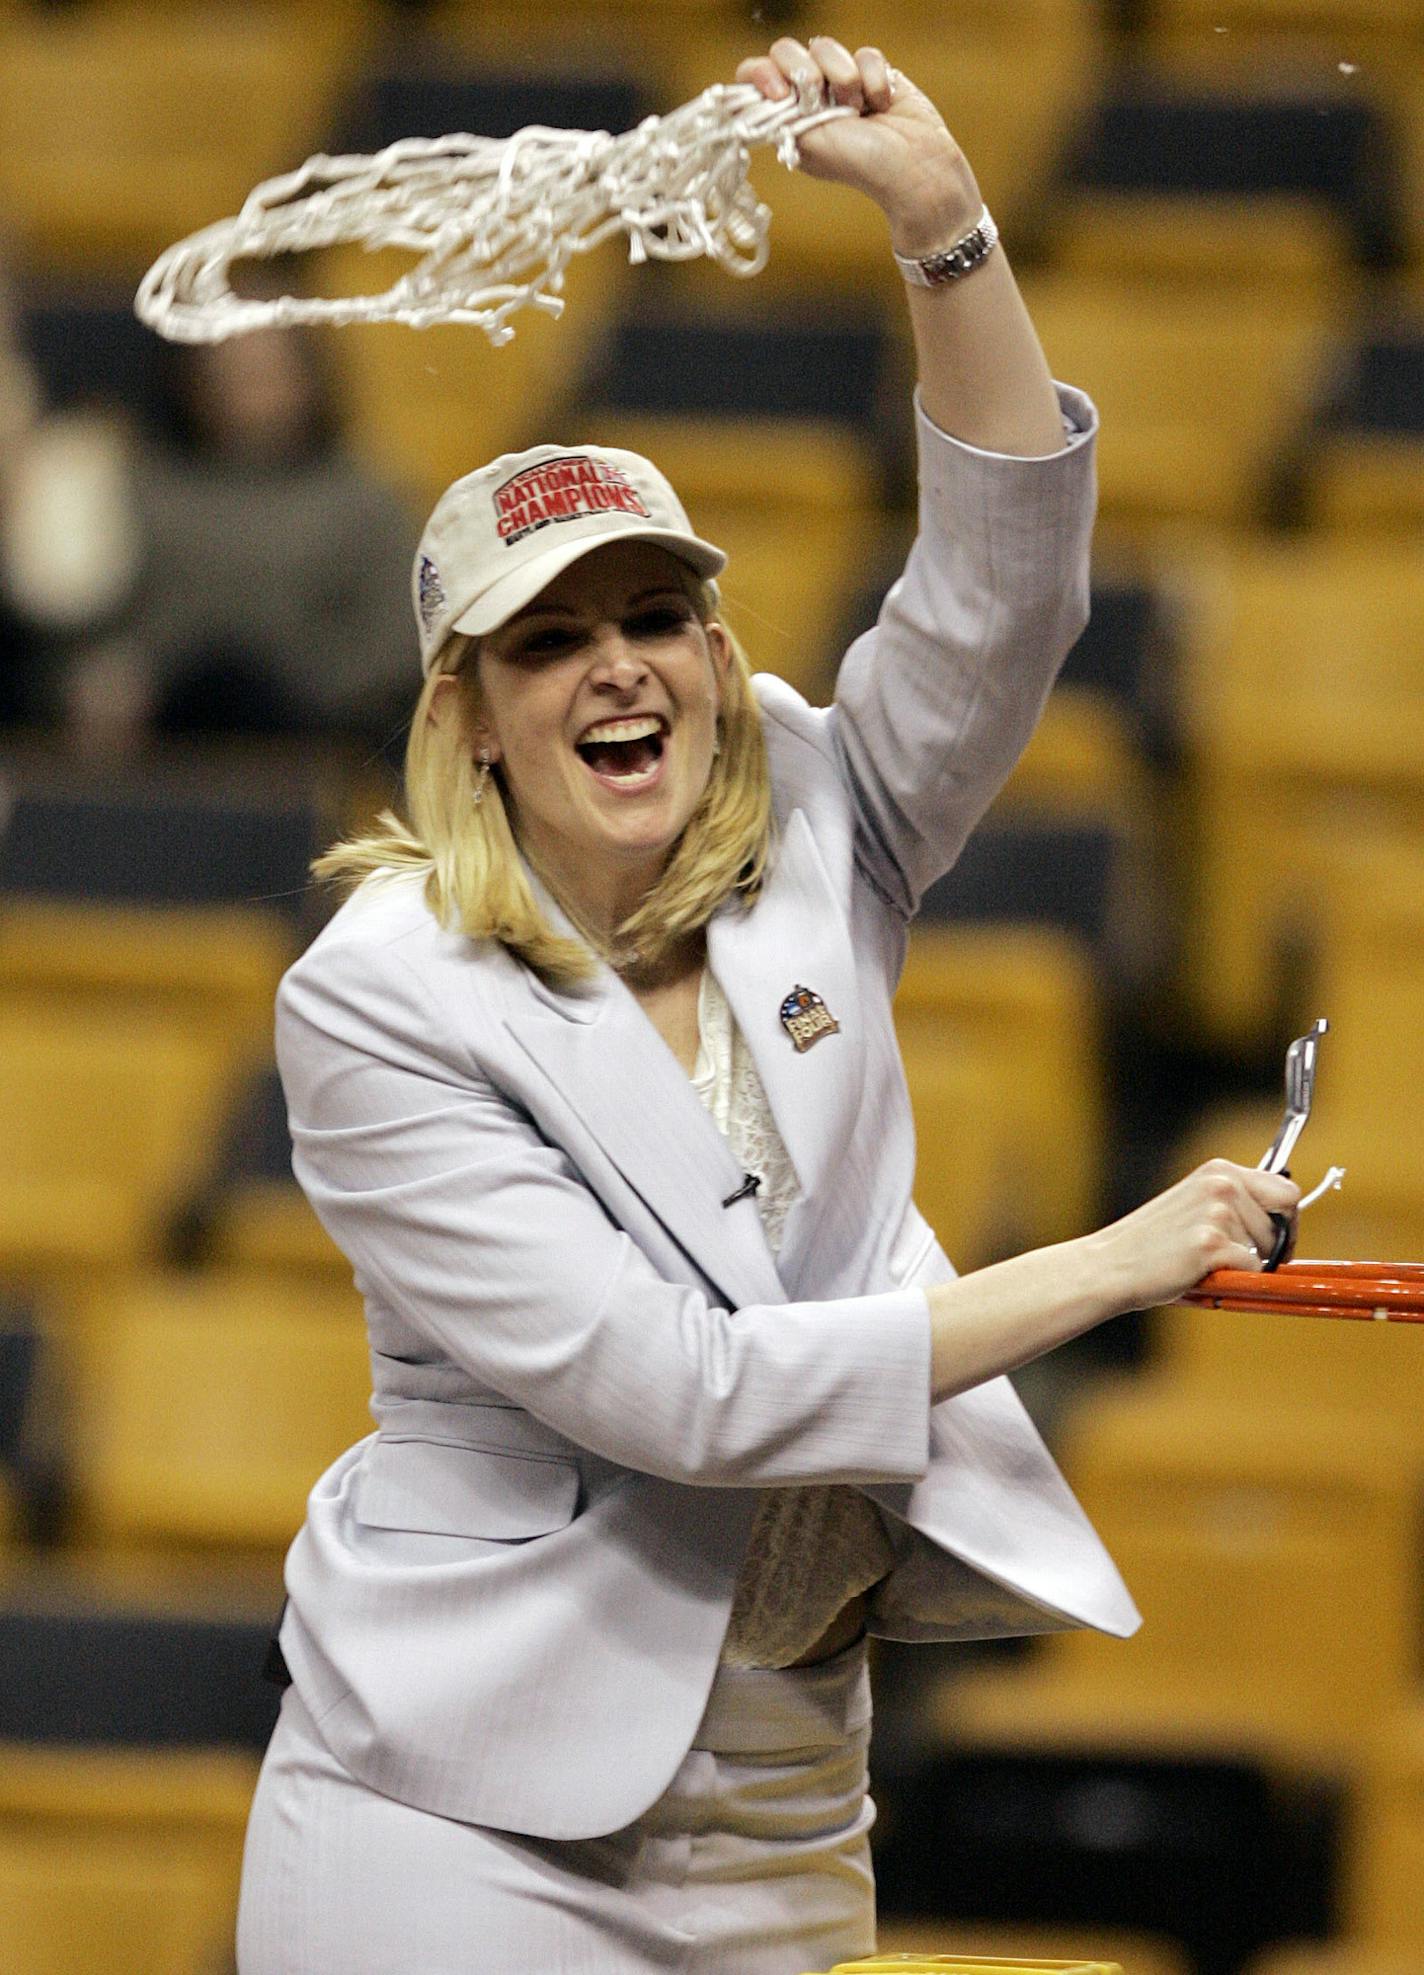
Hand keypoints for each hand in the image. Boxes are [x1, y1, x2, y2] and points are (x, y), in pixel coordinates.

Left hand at [734, 36, 981, 256]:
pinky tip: (883, 105)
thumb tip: (748, 92)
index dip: (761, 75)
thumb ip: (777, 114)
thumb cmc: (862, 164)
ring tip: (859, 110)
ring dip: (844, 79)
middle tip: (819, 98)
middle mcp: (810, 98)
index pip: (756, 78)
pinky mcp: (873, 73)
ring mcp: (841, 84)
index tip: (778, 92)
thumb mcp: (808, 143)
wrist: (913, 166)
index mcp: (788, 118)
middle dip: (804, 71)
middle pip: (786, 51)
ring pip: (825, 47)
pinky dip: (874, 79)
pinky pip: (865, 53)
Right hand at [1084, 1159, 1303, 1314]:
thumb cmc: (1154, 1243)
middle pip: (1285, 1220)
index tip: (1278, 1241)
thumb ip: (1235, 1203)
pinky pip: (1251, 1271)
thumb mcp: (1196, 1205)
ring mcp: (1216, 1213)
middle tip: (1247, 1261)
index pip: (1286, 1189)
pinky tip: (1200, 1272)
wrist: (1112, 1265)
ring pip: (1267, 1249)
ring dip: (1245, 1263)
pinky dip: (1233, 1280)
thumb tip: (1284, 1225)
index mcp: (1219, 1170)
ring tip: (1205, 1262)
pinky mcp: (1210, 1244)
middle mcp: (1221, 1184)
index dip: (1288, 1220)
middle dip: (1275, 1246)